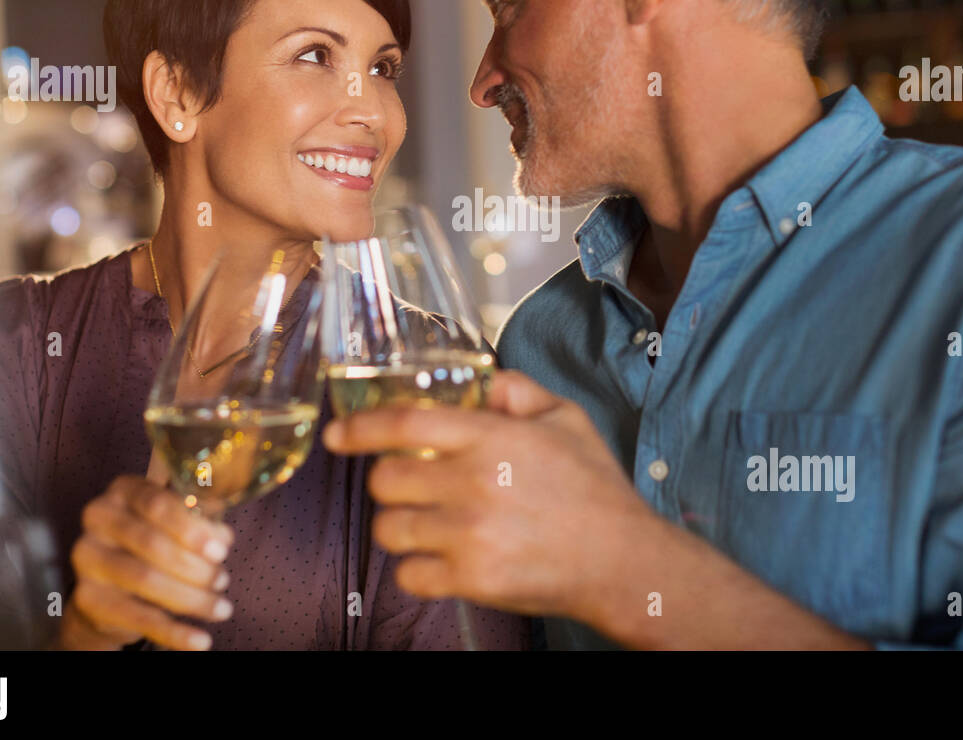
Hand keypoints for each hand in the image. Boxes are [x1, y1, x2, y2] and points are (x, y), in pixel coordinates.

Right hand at [60, 454, 234, 650]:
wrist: (109, 586)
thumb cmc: (154, 542)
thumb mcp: (178, 523)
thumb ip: (202, 521)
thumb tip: (222, 537)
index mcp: (124, 490)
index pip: (158, 503)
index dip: (193, 528)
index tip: (221, 550)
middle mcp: (98, 518)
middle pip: (153, 544)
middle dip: (197, 567)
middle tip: (223, 581)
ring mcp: (87, 558)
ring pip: (147, 580)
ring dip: (193, 599)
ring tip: (221, 608)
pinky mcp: (87, 599)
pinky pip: (138, 618)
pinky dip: (175, 633)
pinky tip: (200, 641)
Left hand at [321, 370, 661, 624]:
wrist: (623, 560)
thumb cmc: (595, 488)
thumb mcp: (567, 419)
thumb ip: (519, 390)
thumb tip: (483, 382)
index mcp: (492, 438)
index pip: (404, 425)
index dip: (360, 429)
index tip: (338, 436)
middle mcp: (474, 484)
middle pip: (385, 480)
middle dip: (389, 480)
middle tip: (413, 484)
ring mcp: (469, 536)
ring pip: (390, 529)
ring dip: (401, 524)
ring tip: (430, 523)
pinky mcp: (471, 580)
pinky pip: (409, 574)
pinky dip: (418, 568)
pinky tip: (444, 557)